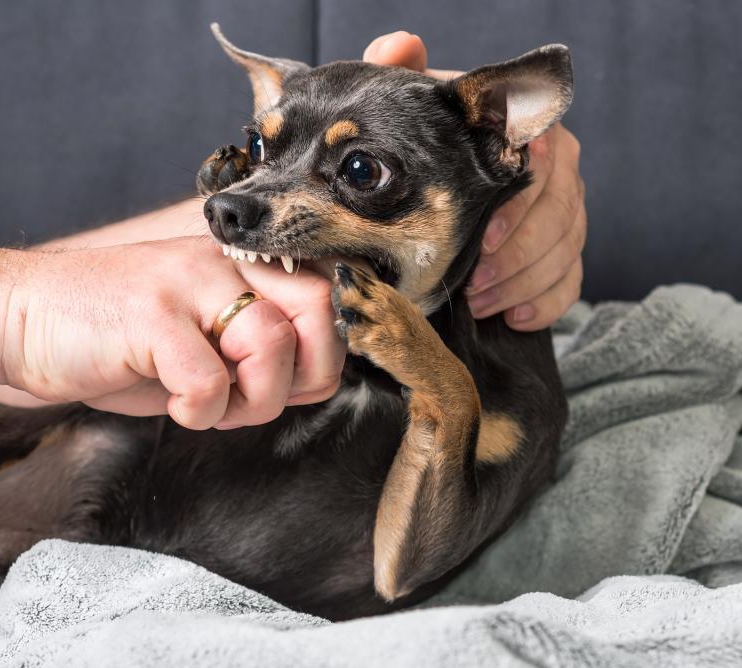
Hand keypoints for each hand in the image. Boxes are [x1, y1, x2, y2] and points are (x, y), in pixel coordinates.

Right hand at [0, 237, 342, 429]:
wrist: (20, 319)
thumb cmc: (110, 336)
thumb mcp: (196, 338)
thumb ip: (256, 352)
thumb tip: (317, 381)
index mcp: (236, 264)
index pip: (326, 296)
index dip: (321, 354)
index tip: (286, 384)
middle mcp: (220, 262)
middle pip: (319, 309)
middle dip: (303, 374)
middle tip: (255, 397)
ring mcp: (186, 283)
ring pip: (272, 346)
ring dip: (249, 401)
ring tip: (205, 403)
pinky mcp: (151, 315)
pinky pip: (210, 382)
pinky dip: (198, 413)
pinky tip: (171, 404)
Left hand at [364, 32, 586, 330]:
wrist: (433, 178)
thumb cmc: (427, 141)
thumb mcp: (414, 109)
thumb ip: (406, 74)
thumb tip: (401, 45)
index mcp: (530, 134)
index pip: (546, 167)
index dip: (519, 209)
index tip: (485, 241)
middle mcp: (559, 170)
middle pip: (562, 214)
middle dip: (519, 257)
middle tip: (476, 286)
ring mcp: (564, 212)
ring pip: (567, 250)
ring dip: (524, 284)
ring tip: (480, 304)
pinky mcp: (562, 251)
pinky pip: (571, 280)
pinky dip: (545, 304)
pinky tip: (512, 318)